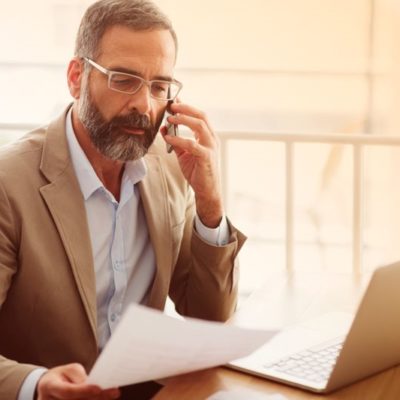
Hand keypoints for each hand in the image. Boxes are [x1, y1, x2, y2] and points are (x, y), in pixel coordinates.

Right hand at [37, 363, 119, 399]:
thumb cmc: (62, 376)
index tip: (98, 388)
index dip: (84, 391)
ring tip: (112, 393)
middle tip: (115, 392)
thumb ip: (80, 377)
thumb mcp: (69, 370)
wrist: (47, 388)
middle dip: (97, 398)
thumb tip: (94, 385)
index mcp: (50, 386)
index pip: (68, 391)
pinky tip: (103, 398)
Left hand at [162, 102, 223, 227]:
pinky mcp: (206, 157)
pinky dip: (179, 140)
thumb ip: (176, 142)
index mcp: (208, 137)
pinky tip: (168, 138)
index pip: (199, 116)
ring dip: (183, 119)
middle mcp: (212, 139)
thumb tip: (164, 129)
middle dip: (186, 108)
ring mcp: (211, 147)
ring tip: (170, 118)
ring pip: (199, 126)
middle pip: (201, 116)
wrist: (206, 191)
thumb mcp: (184, 154)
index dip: (187, 107)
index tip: (173, 101)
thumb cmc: (197, 172)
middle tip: (171, 105)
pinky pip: (191, 144)